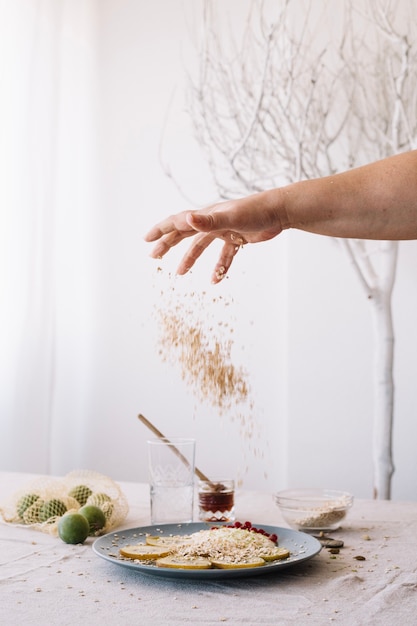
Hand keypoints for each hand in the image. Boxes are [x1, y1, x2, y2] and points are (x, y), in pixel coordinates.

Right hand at [144, 195, 284, 282]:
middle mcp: (212, 222)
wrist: (280, 211)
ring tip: (180, 273)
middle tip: (154, 256)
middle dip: (168, 244)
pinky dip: (219, 267)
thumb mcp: (230, 217)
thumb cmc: (256, 211)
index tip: (147, 239)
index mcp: (206, 216)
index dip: (161, 230)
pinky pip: (224, 255)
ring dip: (190, 258)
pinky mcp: (238, 238)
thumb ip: (207, 221)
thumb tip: (186, 220)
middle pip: (184, 234)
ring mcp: (225, 230)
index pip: (178, 222)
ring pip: (202, 246)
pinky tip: (216, 280)